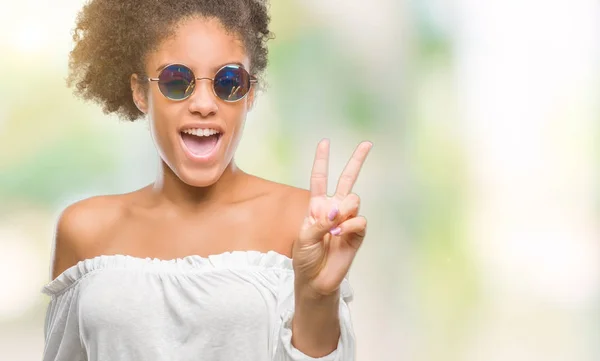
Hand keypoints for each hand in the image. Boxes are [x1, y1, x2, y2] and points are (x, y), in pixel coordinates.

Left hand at [293, 139, 371, 296]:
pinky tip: (340, 235)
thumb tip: (338, 212)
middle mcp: (334, 209)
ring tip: (334, 228)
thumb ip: (320, 222)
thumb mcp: (304, 237)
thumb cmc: (305, 258)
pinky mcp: (358, 234)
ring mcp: (347, 220)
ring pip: (354, 199)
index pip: (320, 178)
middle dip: (357, 161)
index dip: (322, 160)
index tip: (325, 142)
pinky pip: (360, 220)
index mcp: (317, 206)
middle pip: (347, 180)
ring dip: (344, 210)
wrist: (316, 280)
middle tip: (367, 144)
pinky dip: (349, 226)